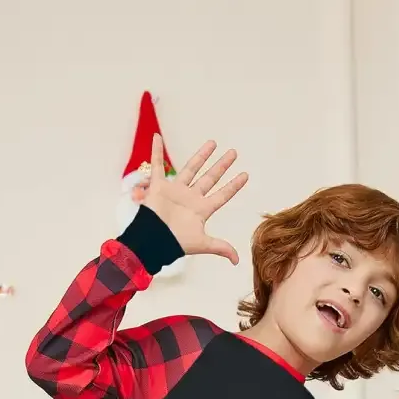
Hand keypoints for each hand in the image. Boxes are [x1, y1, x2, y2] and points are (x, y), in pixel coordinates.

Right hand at [142, 133, 247, 264]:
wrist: (153, 240)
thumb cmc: (176, 242)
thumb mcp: (202, 244)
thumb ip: (221, 248)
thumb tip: (237, 261)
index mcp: (201, 210)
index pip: (222, 195)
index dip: (234, 185)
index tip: (245, 175)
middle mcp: (191, 198)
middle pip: (210, 178)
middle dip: (222, 166)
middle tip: (233, 153)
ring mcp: (176, 191)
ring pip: (190, 169)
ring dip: (201, 156)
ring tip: (213, 143)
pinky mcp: (159, 187)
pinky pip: (157, 166)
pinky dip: (156, 151)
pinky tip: (157, 137)